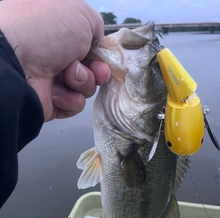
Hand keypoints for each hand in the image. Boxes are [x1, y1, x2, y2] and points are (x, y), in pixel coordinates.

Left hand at [0, 0, 109, 120]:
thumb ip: (96, 26)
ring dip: (81, 82)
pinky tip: (56, 90)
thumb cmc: (48, 30)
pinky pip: (74, 104)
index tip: (104, 58)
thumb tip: (97, 42)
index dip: (100, 55)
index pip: (89, 48)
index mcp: (59, 34)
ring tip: (66, 74)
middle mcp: (56, 57)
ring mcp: (53, 81)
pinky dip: (69, 98)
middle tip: (97, 72)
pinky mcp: (51, 103)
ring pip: (85, 88)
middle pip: (91, 70)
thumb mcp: (80, 15)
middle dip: (97, 71)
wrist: (18, 61)